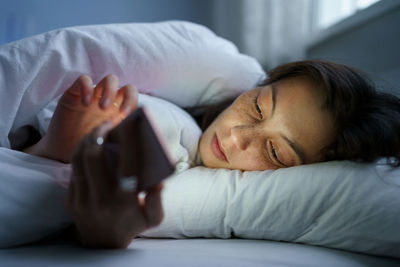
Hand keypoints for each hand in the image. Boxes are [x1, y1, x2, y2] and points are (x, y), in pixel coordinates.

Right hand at [25, 74, 137, 162]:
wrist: (63, 150)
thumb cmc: (87, 147)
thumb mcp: (107, 142)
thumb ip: (119, 134)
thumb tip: (134, 132)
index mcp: (121, 112)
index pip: (136, 101)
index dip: (134, 105)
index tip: (126, 117)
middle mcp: (111, 102)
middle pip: (129, 88)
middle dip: (129, 97)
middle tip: (121, 113)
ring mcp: (95, 95)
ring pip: (110, 79)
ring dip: (110, 90)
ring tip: (102, 108)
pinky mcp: (76, 92)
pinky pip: (83, 79)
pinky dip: (87, 87)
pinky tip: (85, 103)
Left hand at [66, 122, 163, 248]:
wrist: (102, 246)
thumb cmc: (132, 225)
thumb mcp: (153, 218)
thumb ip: (158, 199)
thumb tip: (158, 179)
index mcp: (125, 202)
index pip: (128, 164)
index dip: (130, 140)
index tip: (132, 122)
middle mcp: (101, 199)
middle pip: (93, 156)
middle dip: (99, 133)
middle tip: (108, 122)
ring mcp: (82, 200)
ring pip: (78, 159)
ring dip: (87, 139)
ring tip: (98, 129)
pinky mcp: (71, 200)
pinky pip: (73, 170)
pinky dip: (81, 153)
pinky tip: (90, 145)